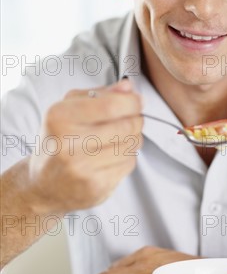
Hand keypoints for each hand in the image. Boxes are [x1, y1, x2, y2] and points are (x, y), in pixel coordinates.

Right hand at [27, 78, 142, 214]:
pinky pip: (129, 164)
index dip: (132, 102)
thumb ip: (100, 94)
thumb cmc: (59, 139)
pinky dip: (128, 156)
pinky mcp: (95, 186)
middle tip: (133, 118)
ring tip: (122, 136)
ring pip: (131, 145)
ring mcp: (81, 168)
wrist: (42, 183)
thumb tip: (128, 87)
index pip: (110, 106)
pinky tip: (114, 154)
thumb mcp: (69, 108)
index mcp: (60, 117)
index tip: (137, 101)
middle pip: (125, 126)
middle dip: (136, 119)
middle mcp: (68, 143)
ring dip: (134, 138)